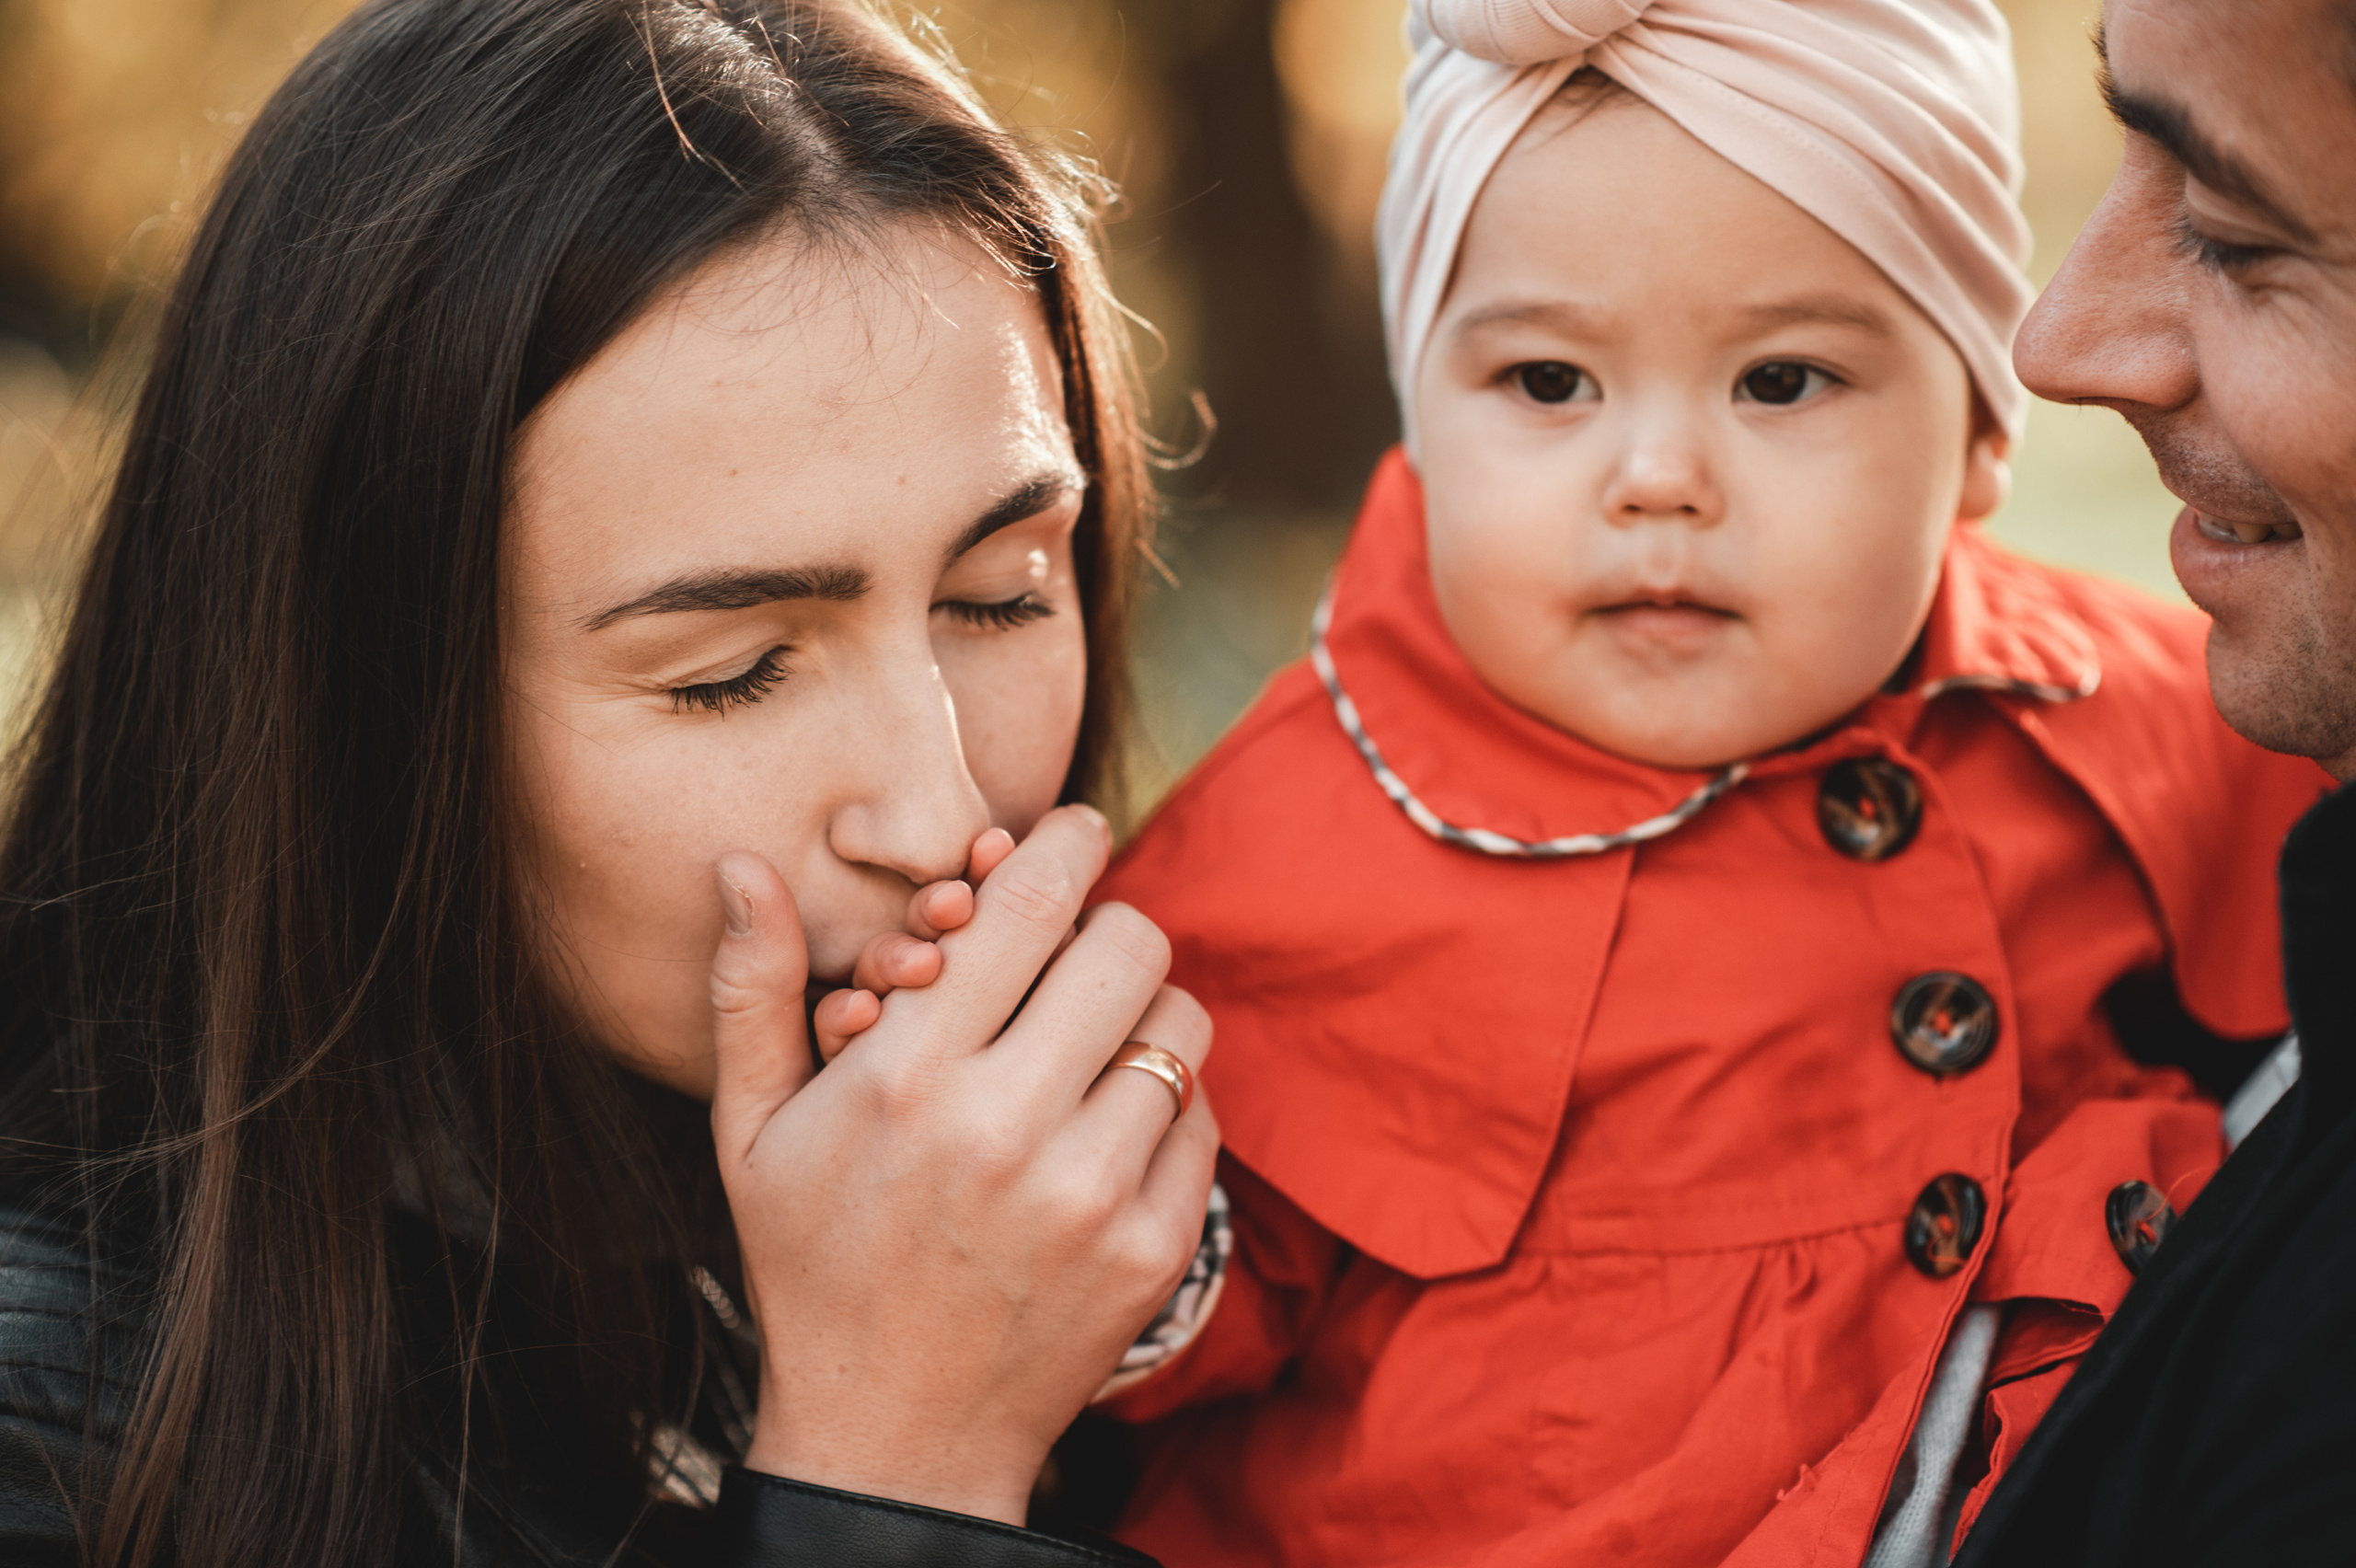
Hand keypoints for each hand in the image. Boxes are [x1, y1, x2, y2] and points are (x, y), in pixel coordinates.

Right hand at [706, 805, 1216, 1524]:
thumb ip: (752, 990)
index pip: (1030, 903)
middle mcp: (1007, 1128)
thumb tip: (743, 865)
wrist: (892, 1438)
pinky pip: (1203, 1115)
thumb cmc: (812, 1266)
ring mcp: (1092, 1194)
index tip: (1070, 832)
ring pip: (1180, 1022)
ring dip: (1142, 1011)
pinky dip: (1167, 1100)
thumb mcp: (751, 1132)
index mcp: (907, 1080)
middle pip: (1127, 941)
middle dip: (1102, 926)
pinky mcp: (1154, 1248)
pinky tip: (1108, 1126)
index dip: (1062, 842)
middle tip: (1073, 951)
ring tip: (1089, 1042)